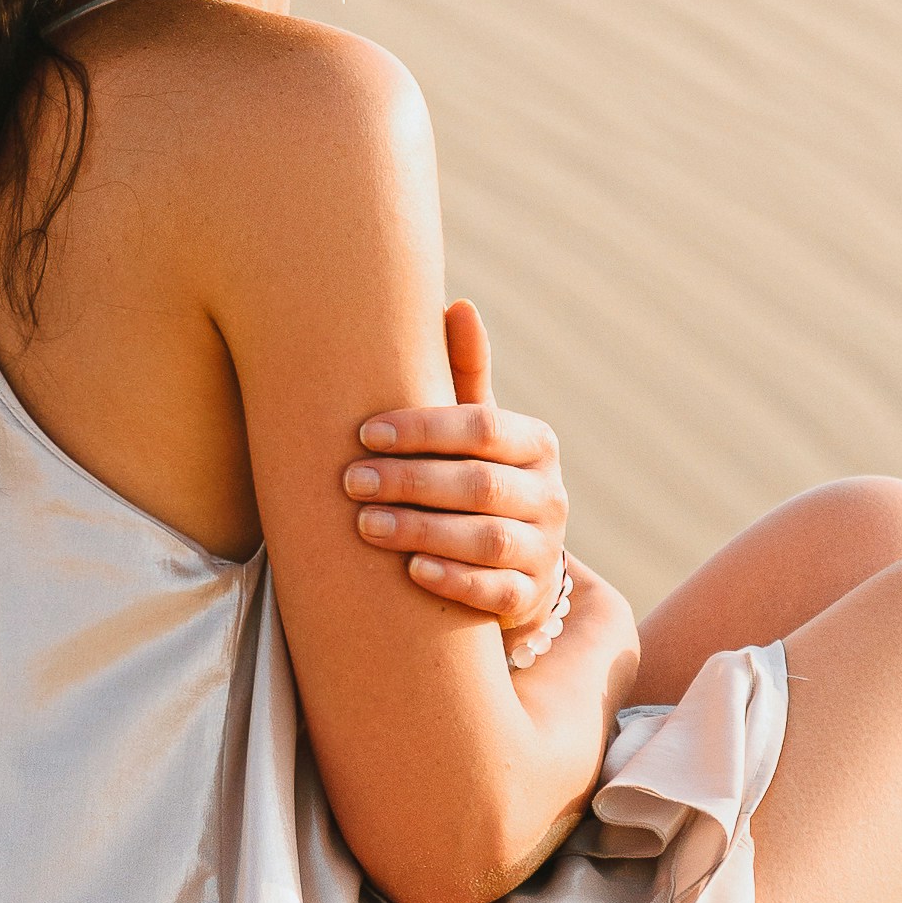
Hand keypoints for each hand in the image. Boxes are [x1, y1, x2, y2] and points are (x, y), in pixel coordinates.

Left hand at [344, 301, 568, 635]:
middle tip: (351, 481)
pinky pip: (496, 593)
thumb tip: (457, 304)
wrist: (511, 568)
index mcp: (535, 444)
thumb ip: (464, 377)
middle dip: (410, 481)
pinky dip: (454, 581)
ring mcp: (544, 549)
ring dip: (422, 531)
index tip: (364, 433)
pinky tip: (410, 572)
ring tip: (365, 525)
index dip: (423, 429)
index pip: (482, 427)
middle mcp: (550, 494)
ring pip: (487, 540)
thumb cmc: (475, 483)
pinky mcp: (530, 598)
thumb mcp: (473, 434)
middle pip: (479, 484)